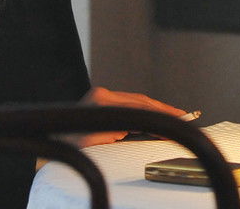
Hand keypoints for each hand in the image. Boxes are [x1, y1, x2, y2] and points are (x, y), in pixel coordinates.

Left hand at [62, 87, 186, 147]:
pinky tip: (157, 114)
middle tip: (183, 115)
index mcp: (101, 102)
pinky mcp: (105, 99)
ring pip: (138, 100)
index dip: (158, 114)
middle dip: (163, 109)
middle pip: (141, 100)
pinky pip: (131, 102)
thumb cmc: (70, 144)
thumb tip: (131, 127)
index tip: (175, 119)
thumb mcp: (92, 142)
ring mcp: (104, 95)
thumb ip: (112, 133)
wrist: (56, 140)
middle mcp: (103, 95)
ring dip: (157, 108)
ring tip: (175, 114)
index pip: (138, 107)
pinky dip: (146, 108)